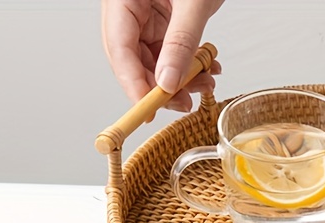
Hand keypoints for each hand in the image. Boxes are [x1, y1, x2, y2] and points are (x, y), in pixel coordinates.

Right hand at [101, 0, 223, 111]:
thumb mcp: (193, 1)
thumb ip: (181, 42)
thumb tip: (168, 83)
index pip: (119, 48)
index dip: (133, 84)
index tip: (149, 109)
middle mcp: (129, 7)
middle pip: (133, 59)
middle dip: (160, 86)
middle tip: (183, 103)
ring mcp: (145, 13)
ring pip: (154, 60)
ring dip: (179, 79)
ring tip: (204, 85)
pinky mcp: (163, 18)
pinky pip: (169, 50)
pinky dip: (188, 64)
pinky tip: (206, 70)